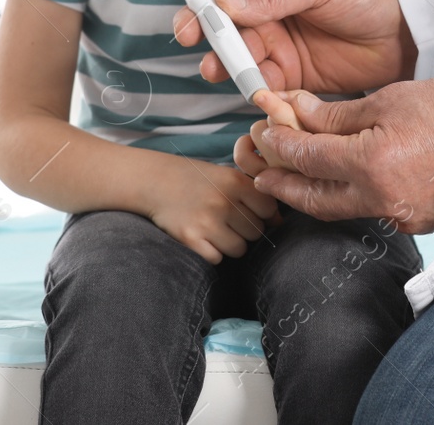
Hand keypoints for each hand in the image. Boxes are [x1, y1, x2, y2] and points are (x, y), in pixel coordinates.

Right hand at [145, 156, 281, 263]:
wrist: (154, 181)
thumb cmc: (196, 179)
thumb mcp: (226, 175)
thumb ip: (253, 194)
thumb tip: (279, 222)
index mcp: (234, 181)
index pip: (269, 210)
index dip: (261, 213)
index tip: (246, 209)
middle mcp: (223, 201)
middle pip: (256, 232)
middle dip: (245, 230)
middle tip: (226, 219)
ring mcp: (206, 221)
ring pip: (239, 249)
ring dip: (230, 243)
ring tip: (214, 228)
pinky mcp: (190, 239)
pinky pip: (217, 259)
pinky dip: (212, 253)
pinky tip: (203, 237)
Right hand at [170, 0, 415, 95]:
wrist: (403, 32)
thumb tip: (223, 3)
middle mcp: (262, 3)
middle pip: (215, 12)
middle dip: (197, 22)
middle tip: (190, 34)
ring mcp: (272, 38)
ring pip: (232, 50)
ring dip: (219, 59)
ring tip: (216, 68)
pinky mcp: (286, 72)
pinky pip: (257, 79)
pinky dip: (249, 85)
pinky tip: (253, 87)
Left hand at [242, 79, 433, 234]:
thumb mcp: (385, 100)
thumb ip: (334, 115)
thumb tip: (293, 112)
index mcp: (371, 164)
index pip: (307, 158)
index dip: (279, 146)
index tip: (265, 135)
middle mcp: (382, 199)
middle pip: (314, 200)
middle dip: (283, 188)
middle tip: (262, 176)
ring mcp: (401, 215)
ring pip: (343, 209)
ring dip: (316, 193)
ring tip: (298, 177)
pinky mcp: (418, 220)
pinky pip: (373, 211)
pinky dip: (354, 197)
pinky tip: (347, 181)